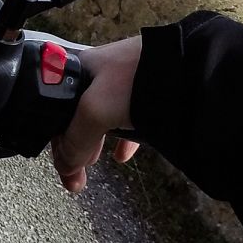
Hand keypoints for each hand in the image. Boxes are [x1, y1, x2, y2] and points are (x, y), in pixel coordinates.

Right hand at [51, 35, 142, 193]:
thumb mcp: (94, 110)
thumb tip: (66, 166)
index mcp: (76, 69)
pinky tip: (122, 154)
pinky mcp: (148, 94)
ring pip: (102, 118)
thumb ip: (76, 140)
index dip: (56, 140)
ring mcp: (124, 83)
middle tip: (76, 173)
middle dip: (75, 146)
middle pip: (77, 115)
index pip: (54, 109)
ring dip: (96, 141)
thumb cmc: (136, 77)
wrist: (187, 70)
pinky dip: (122, 140)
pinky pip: (128, 120)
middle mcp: (97, 74)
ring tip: (94, 162)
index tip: (63, 167)